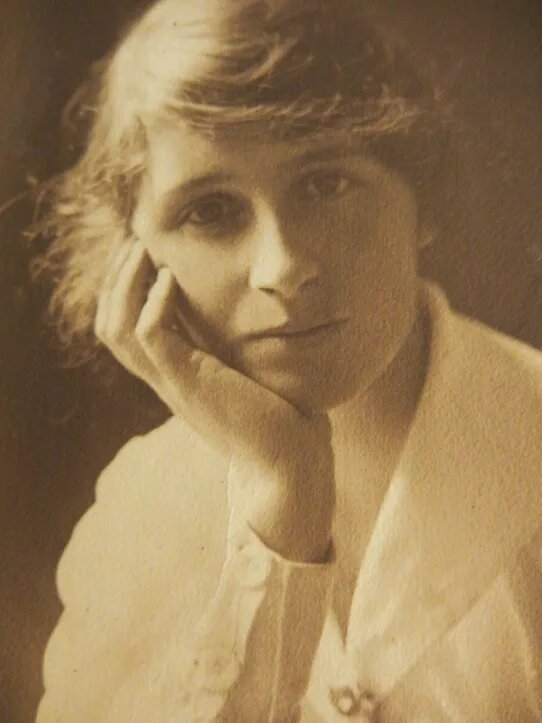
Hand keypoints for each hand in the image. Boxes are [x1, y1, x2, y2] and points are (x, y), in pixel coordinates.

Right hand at [95, 240, 334, 561]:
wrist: (289, 463)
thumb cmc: (279, 418)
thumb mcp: (247, 375)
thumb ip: (235, 349)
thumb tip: (248, 318)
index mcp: (175, 376)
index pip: (126, 331)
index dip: (124, 290)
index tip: (145, 254)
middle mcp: (164, 379)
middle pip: (109, 326)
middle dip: (116, 279)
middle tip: (136, 241)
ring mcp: (173, 382)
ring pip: (117, 329)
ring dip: (124, 283)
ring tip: (143, 249)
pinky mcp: (190, 382)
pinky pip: (151, 335)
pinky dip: (154, 302)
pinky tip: (171, 277)